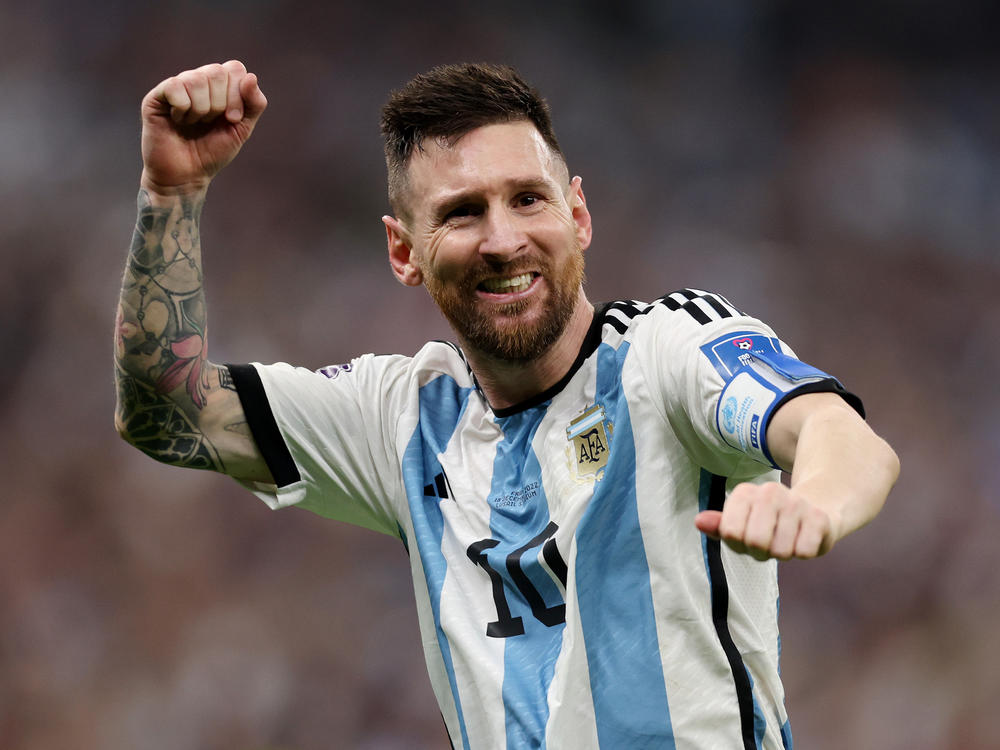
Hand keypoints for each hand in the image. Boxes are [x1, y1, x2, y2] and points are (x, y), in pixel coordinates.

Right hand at [139, 60, 267, 193]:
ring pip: (196, 79)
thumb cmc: (212, 152)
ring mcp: (176, 86)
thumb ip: (254, 104)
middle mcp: (197, 81)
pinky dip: (183, 109)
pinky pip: (175, 87)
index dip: (238, 94)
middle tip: (211, 123)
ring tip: (193, 123)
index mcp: (218, 87)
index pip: (234, 68)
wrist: (186, 176)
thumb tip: (251, 77)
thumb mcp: (242, 129)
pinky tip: (177, 120)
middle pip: (217, 71)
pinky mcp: (156, 96)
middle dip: (221, 103)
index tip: (232, 119)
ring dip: (201, 109)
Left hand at [694, 481, 837, 560]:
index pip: (730, 533)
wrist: (816, 510)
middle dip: (760, 553)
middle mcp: (770, 492)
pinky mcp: (819, 518)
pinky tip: (803, 539)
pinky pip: (804, 552)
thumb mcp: (741, 523)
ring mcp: (796, 503)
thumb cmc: (769, 523)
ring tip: (787, 539)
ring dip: (783, 553)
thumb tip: (699, 522)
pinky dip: (802, 553)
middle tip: (768, 543)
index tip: (746, 537)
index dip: (738, 545)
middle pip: (755, 543)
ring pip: (780, 551)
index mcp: (745, 493)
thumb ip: (719, 525)